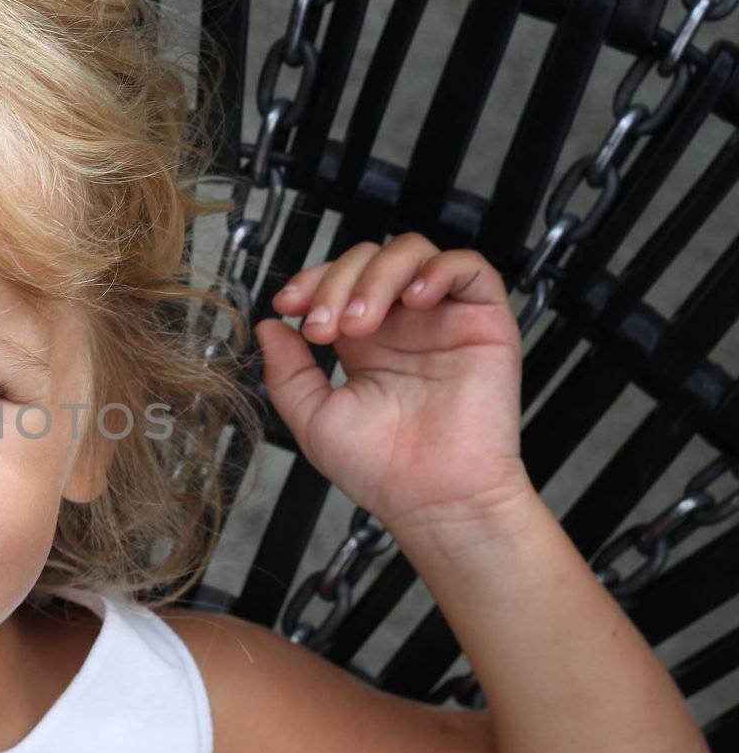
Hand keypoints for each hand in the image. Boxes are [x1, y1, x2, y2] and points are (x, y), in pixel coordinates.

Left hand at [252, 233, 531, 531]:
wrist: (433, 499)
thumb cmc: (381, 469)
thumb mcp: (313, 417)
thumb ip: (287, 371)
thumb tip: (268, 326)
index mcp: (364, 341)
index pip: (337, 280)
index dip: (311, 280)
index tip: (288, 305)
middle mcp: (402, 324)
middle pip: (368, 259)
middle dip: (335, 282)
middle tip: (323, 328)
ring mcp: (443, 320)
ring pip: (412, 253)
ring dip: (377, 275)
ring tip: (360, 323)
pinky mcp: (484, 322)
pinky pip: (470, 268)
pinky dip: (438, 269)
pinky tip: (413, 300)